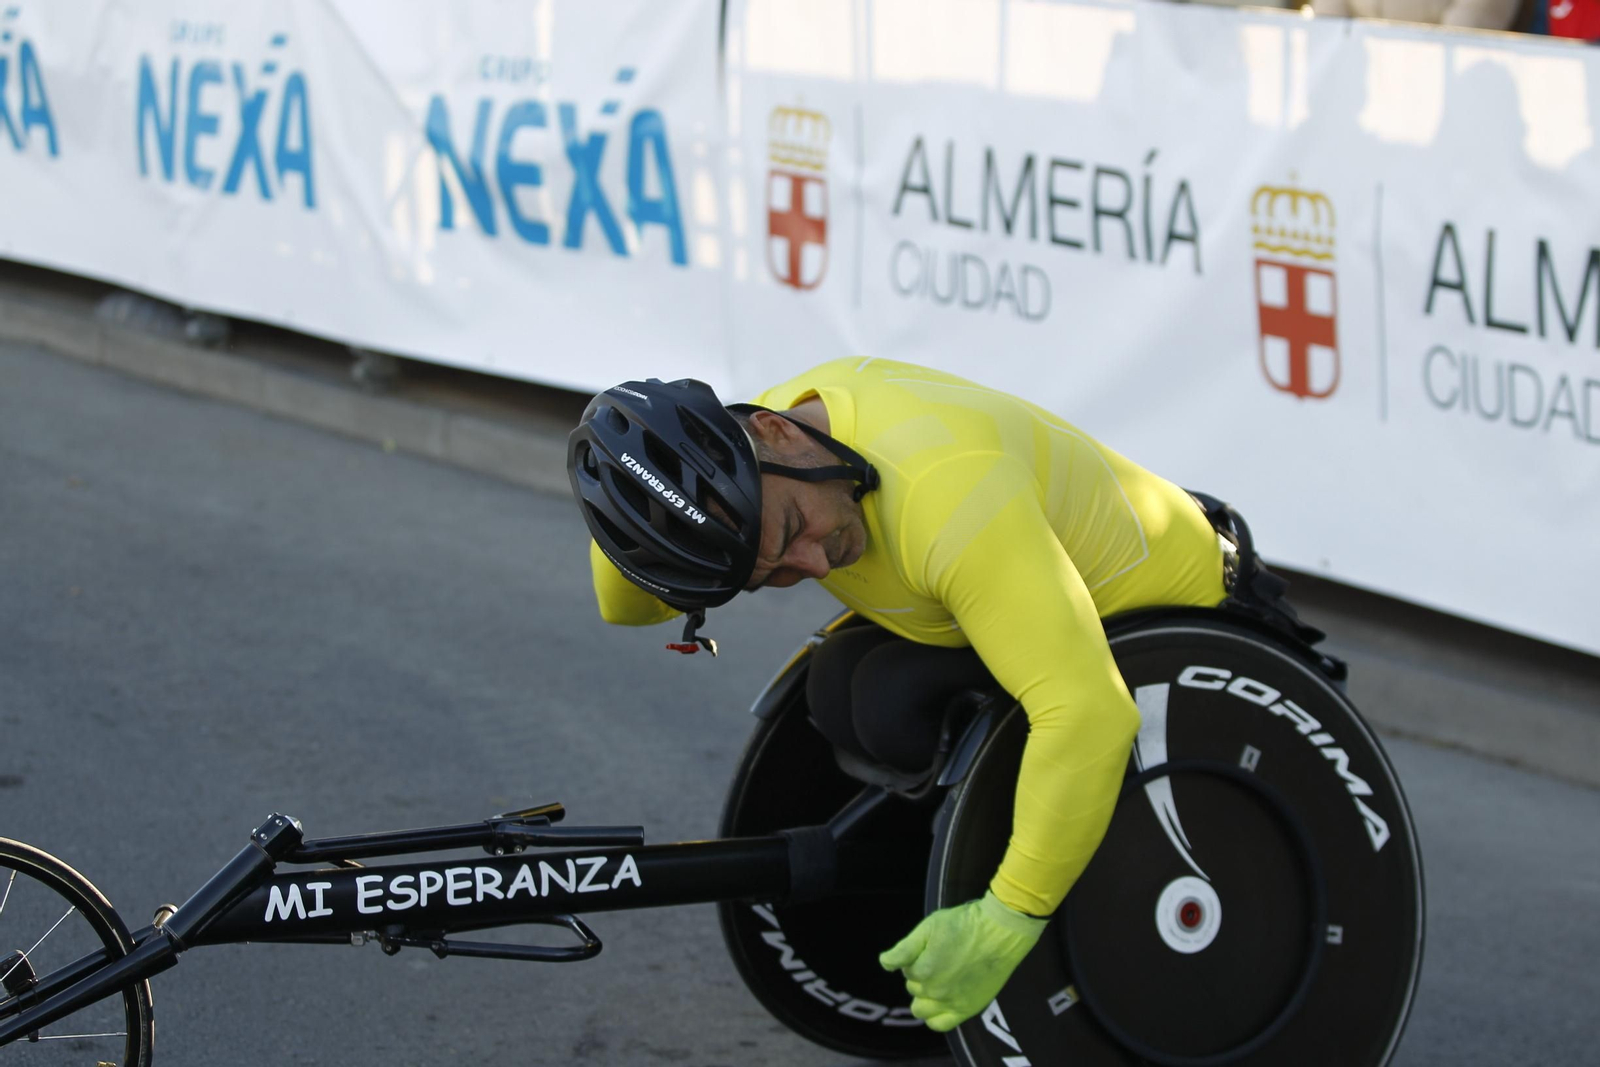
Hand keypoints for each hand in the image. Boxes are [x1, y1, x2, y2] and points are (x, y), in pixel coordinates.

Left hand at [878, 890, 1047, 1030]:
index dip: (914, 958)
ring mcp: (952, 1003)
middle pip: (913, 989)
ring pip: (921, 1010)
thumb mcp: (928, 926)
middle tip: (936, 960)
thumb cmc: (964, 924)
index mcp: (924, 970)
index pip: (905, 970)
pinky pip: (940, 1024)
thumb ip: (904, 949)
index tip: (928, 948)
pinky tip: (940, 1001)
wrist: (1000, 932)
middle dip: (919, 976)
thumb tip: (885, 963)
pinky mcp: (968, 1009)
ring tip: (938, 980)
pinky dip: (935, 1016)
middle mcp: (936, 991)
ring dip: (924, 997)